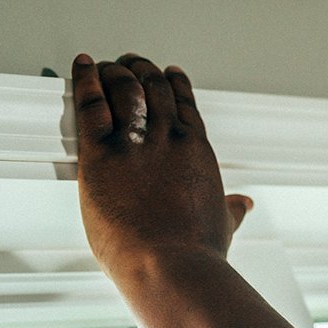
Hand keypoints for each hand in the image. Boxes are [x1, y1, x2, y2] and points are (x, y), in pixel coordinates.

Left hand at [71, 53, 250, 269]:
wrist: (171, 265)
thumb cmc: (197, 252)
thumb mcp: (222, 224)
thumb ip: (231, 209)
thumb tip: (243, 205)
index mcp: (198, 152)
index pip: (185, 103)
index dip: (173, 83)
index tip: (165, 72)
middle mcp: (169, 139)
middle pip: (153, 87)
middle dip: (140, 69)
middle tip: (130, 63)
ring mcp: (136, 143)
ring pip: (124, 87)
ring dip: (115, 70)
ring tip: (107, 65)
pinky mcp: (102, 154)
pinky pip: (91, 103)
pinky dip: (86, 78)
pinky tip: (84, 65)